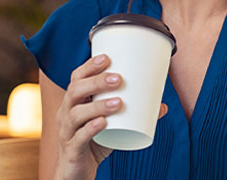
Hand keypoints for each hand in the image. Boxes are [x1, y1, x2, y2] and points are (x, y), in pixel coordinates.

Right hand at [52, 54, 168, 179]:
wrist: (76, 173)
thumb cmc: (93, 143)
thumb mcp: (112, 127)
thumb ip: (133, 115)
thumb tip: (161, 106)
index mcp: (73, 103)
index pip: (76, 79)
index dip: (89, 67)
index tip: (107, 58)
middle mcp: (65, 114)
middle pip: (75, 91)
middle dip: (96, 82)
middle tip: (119, 79)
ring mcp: (66, 132)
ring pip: (77, 114)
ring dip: (98, 105)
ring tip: (119, 102)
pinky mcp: (71, 150)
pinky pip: (78, 138)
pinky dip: (91, 129)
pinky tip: (103, 123)